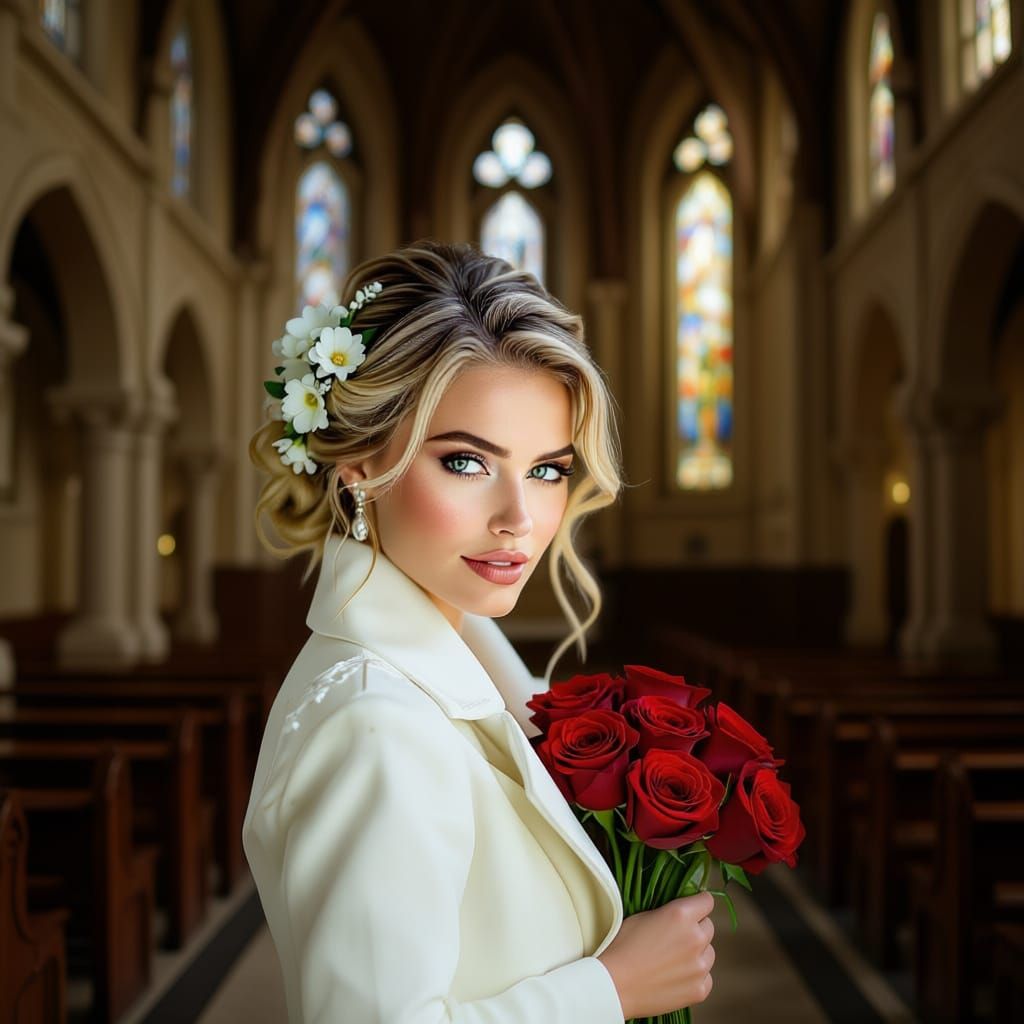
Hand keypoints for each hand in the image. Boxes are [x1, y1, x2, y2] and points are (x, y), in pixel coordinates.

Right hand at [597, 891, 714, 1018]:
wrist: (615, 984)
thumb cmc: (622, 947)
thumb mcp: (643, 916)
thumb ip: (668, 913)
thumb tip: (680, 914)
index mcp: (681, 915)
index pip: (707, 901)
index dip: (699, 904)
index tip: (694, 908)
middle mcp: (695, 938)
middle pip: (709, 927)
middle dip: (696, 929)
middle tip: (677, 937)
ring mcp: (700, 966)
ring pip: (709, 952)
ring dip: (697, 953)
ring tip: (675, 959)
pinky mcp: (700, 989)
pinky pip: (706, 977)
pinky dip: (696, 976)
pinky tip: (676, 976)